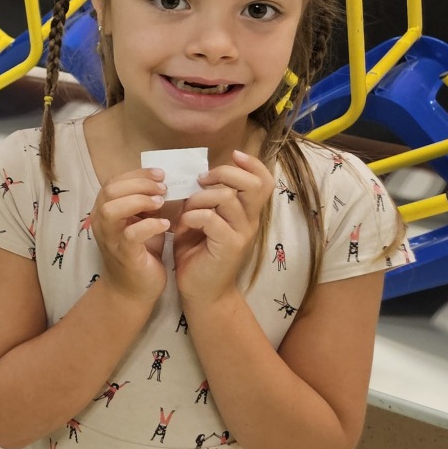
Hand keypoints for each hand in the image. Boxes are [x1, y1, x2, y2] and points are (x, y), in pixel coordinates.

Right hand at [89, 167, 169, 307]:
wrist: (133, 291)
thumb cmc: (140, 253)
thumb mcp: (141, 222)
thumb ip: (146, 204)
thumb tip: (164, 183)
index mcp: (104, 211)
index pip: (113, 182)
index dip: (137, 174)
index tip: (161, 174)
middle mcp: (101, 223)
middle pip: (110, 191)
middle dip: (139, 184)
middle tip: (163, 188)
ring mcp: (110, 239)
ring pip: (112, 209)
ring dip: (139, 201)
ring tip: (161, 204)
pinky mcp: (123, 254)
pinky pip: (131, 234)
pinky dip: (150, 225)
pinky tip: (166, 225)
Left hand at [173, 149, 272, 307]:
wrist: (202, 293)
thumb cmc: (199, 254)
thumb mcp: (203, 221)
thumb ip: (206, 200)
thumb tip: (196, 176)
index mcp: (246, 212)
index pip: (263, 181)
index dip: (252, 164)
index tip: (234, 155)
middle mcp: (250, 221)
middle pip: (252, 184)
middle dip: (224, 174)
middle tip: (202, 181)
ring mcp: (242, 234)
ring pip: (227, 198)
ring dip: (201, 197)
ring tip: (187, 209)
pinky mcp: (229, 247)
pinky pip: (211, 219)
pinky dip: (193, 216)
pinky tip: (184, 225)